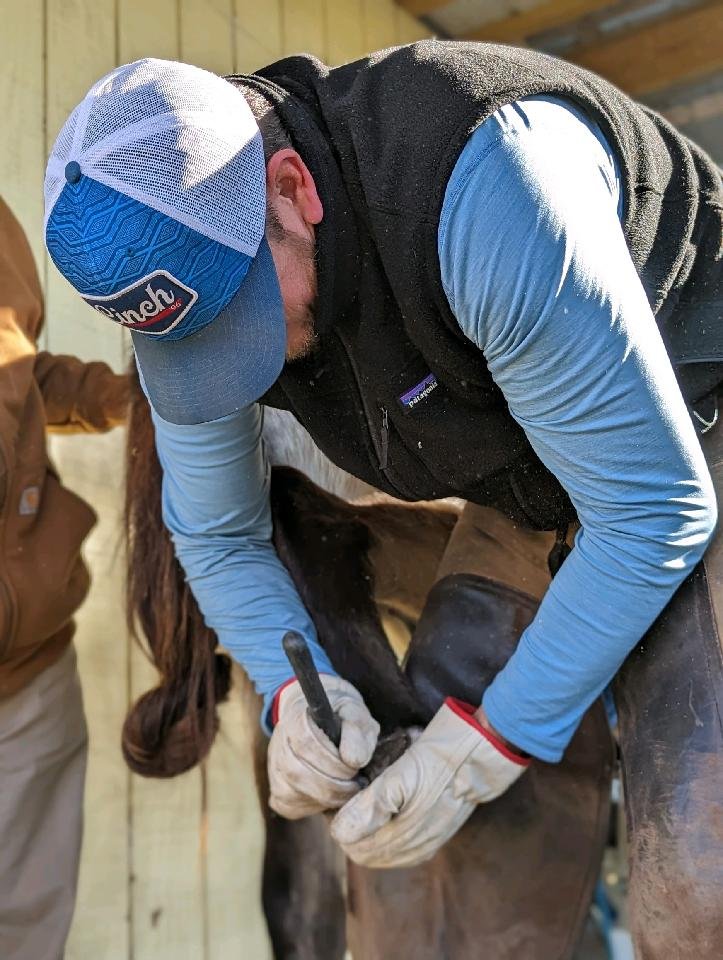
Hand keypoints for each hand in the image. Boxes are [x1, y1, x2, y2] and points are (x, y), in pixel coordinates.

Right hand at [268, 676, 379, 818]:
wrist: (324, 719)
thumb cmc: (343, 717)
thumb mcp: (356, 714)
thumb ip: (357, 731)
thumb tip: (353, 761)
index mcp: (296, 717)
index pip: (305, 743)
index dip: (332, 761)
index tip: (355, 767)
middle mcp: (278, 741)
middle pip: (295, 772)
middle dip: (332, 785)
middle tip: (356, 785)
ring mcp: (274, 766)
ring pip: (290, 793)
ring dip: (325, 798)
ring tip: (346, 790)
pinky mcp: (277, 788)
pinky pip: (288, 806)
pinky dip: (312, 807)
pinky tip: (330, 797)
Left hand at [330, 698, 528, 867]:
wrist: (476, 758)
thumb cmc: (436, 761)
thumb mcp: (399, 777)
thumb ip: (370, 808)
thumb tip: (339, 833)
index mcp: (400, 838)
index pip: (351, 844)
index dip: (340, 821)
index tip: (341, 796)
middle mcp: (411, 850)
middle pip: (363, 850)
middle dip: (351, 827)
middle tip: (350, 796)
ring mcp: (423, 846)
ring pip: (379, 850)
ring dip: (367, 831)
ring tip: (366, 799)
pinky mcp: (433, 839)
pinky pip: (398, 848)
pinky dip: (385, 834)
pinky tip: (387, 811)